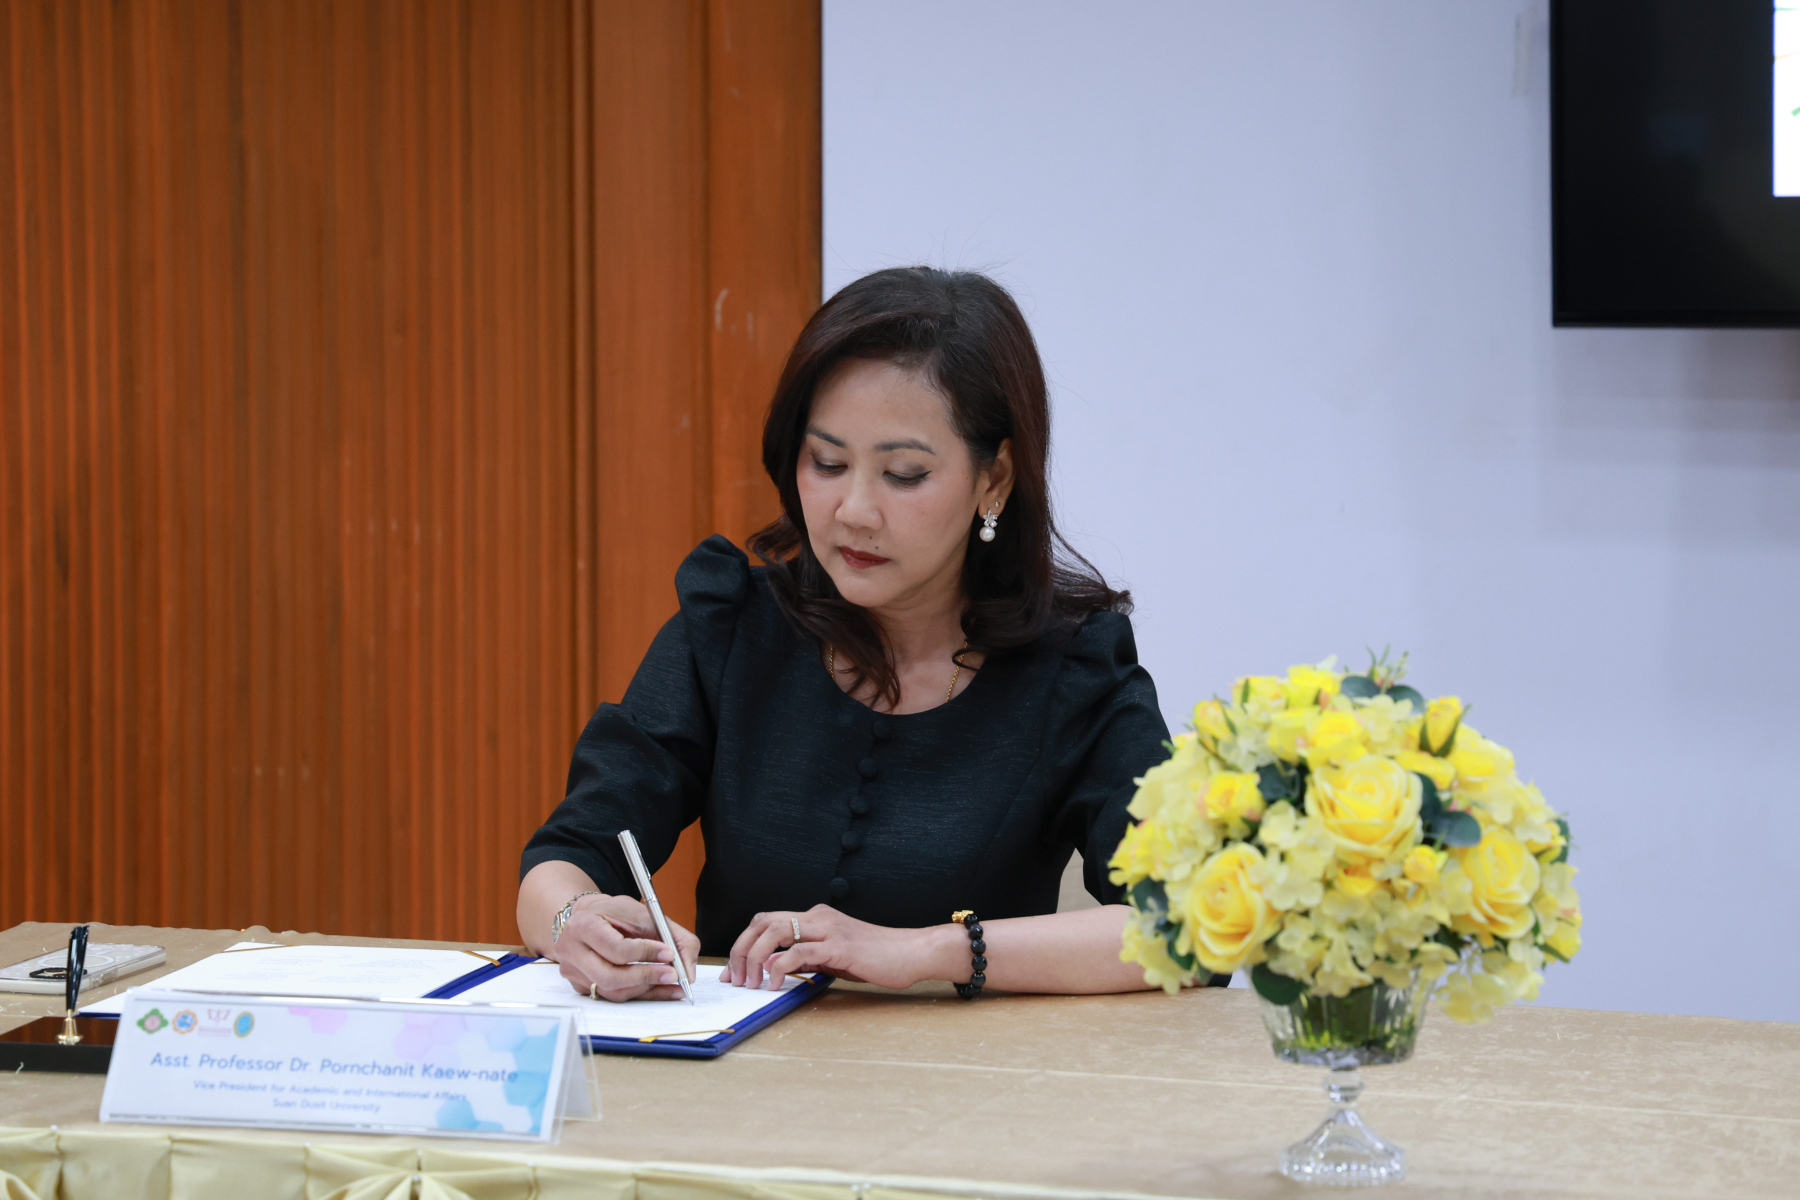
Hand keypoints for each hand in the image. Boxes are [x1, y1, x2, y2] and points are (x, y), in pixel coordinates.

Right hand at [549, 893, 700, 1001]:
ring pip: (611, 991)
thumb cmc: (615, 913)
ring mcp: (572, 972)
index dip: (645, 953)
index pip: (616, 948)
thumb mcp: (644, 912)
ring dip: (646, 989)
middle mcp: (571, 951)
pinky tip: (658, 988)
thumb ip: (673, 935)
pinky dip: (638, 994)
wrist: (587, 917)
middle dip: (646, 977)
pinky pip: (611, 996)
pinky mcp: (580, 986)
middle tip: (673, 975)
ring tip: (671, 984)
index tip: (669, 953)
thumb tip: (688, 970)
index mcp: (583, 926)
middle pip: (610, 976)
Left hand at [724, 904, 951, 990]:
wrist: (912, 952)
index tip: (734, 970)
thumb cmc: (878, 958)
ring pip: (776, 930)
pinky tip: (775, 984)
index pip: (767, 920)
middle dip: (741, 949)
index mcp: (816, 918)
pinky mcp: (839, 947)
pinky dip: (779, 967)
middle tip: (736, 978)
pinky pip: (799, 952)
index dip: (744, 943)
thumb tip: (775, 969)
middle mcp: (818, 917)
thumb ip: (807, 959)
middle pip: (764, 921)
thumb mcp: (835, 958)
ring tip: (752, 982)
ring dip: (754, 957)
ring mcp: (828, 929)